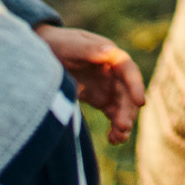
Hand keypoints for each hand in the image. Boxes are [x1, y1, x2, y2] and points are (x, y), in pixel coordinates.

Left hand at [35, 25, 146, 142]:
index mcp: (109, 55)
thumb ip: (88, 50)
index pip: (128, 70)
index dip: (136, 86)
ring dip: (124, 122)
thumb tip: (110, 52)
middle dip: (128, 110)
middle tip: (122, 127)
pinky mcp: (101, 99)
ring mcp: (108, 86)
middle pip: (127, 92)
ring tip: (118, 138)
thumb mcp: (69, 46)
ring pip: (124, 106)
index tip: (140, 102)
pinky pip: (114, 114)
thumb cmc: (57, 44)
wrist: (43, 53)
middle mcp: (113, 71)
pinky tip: (113, 140)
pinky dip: (115, 127)